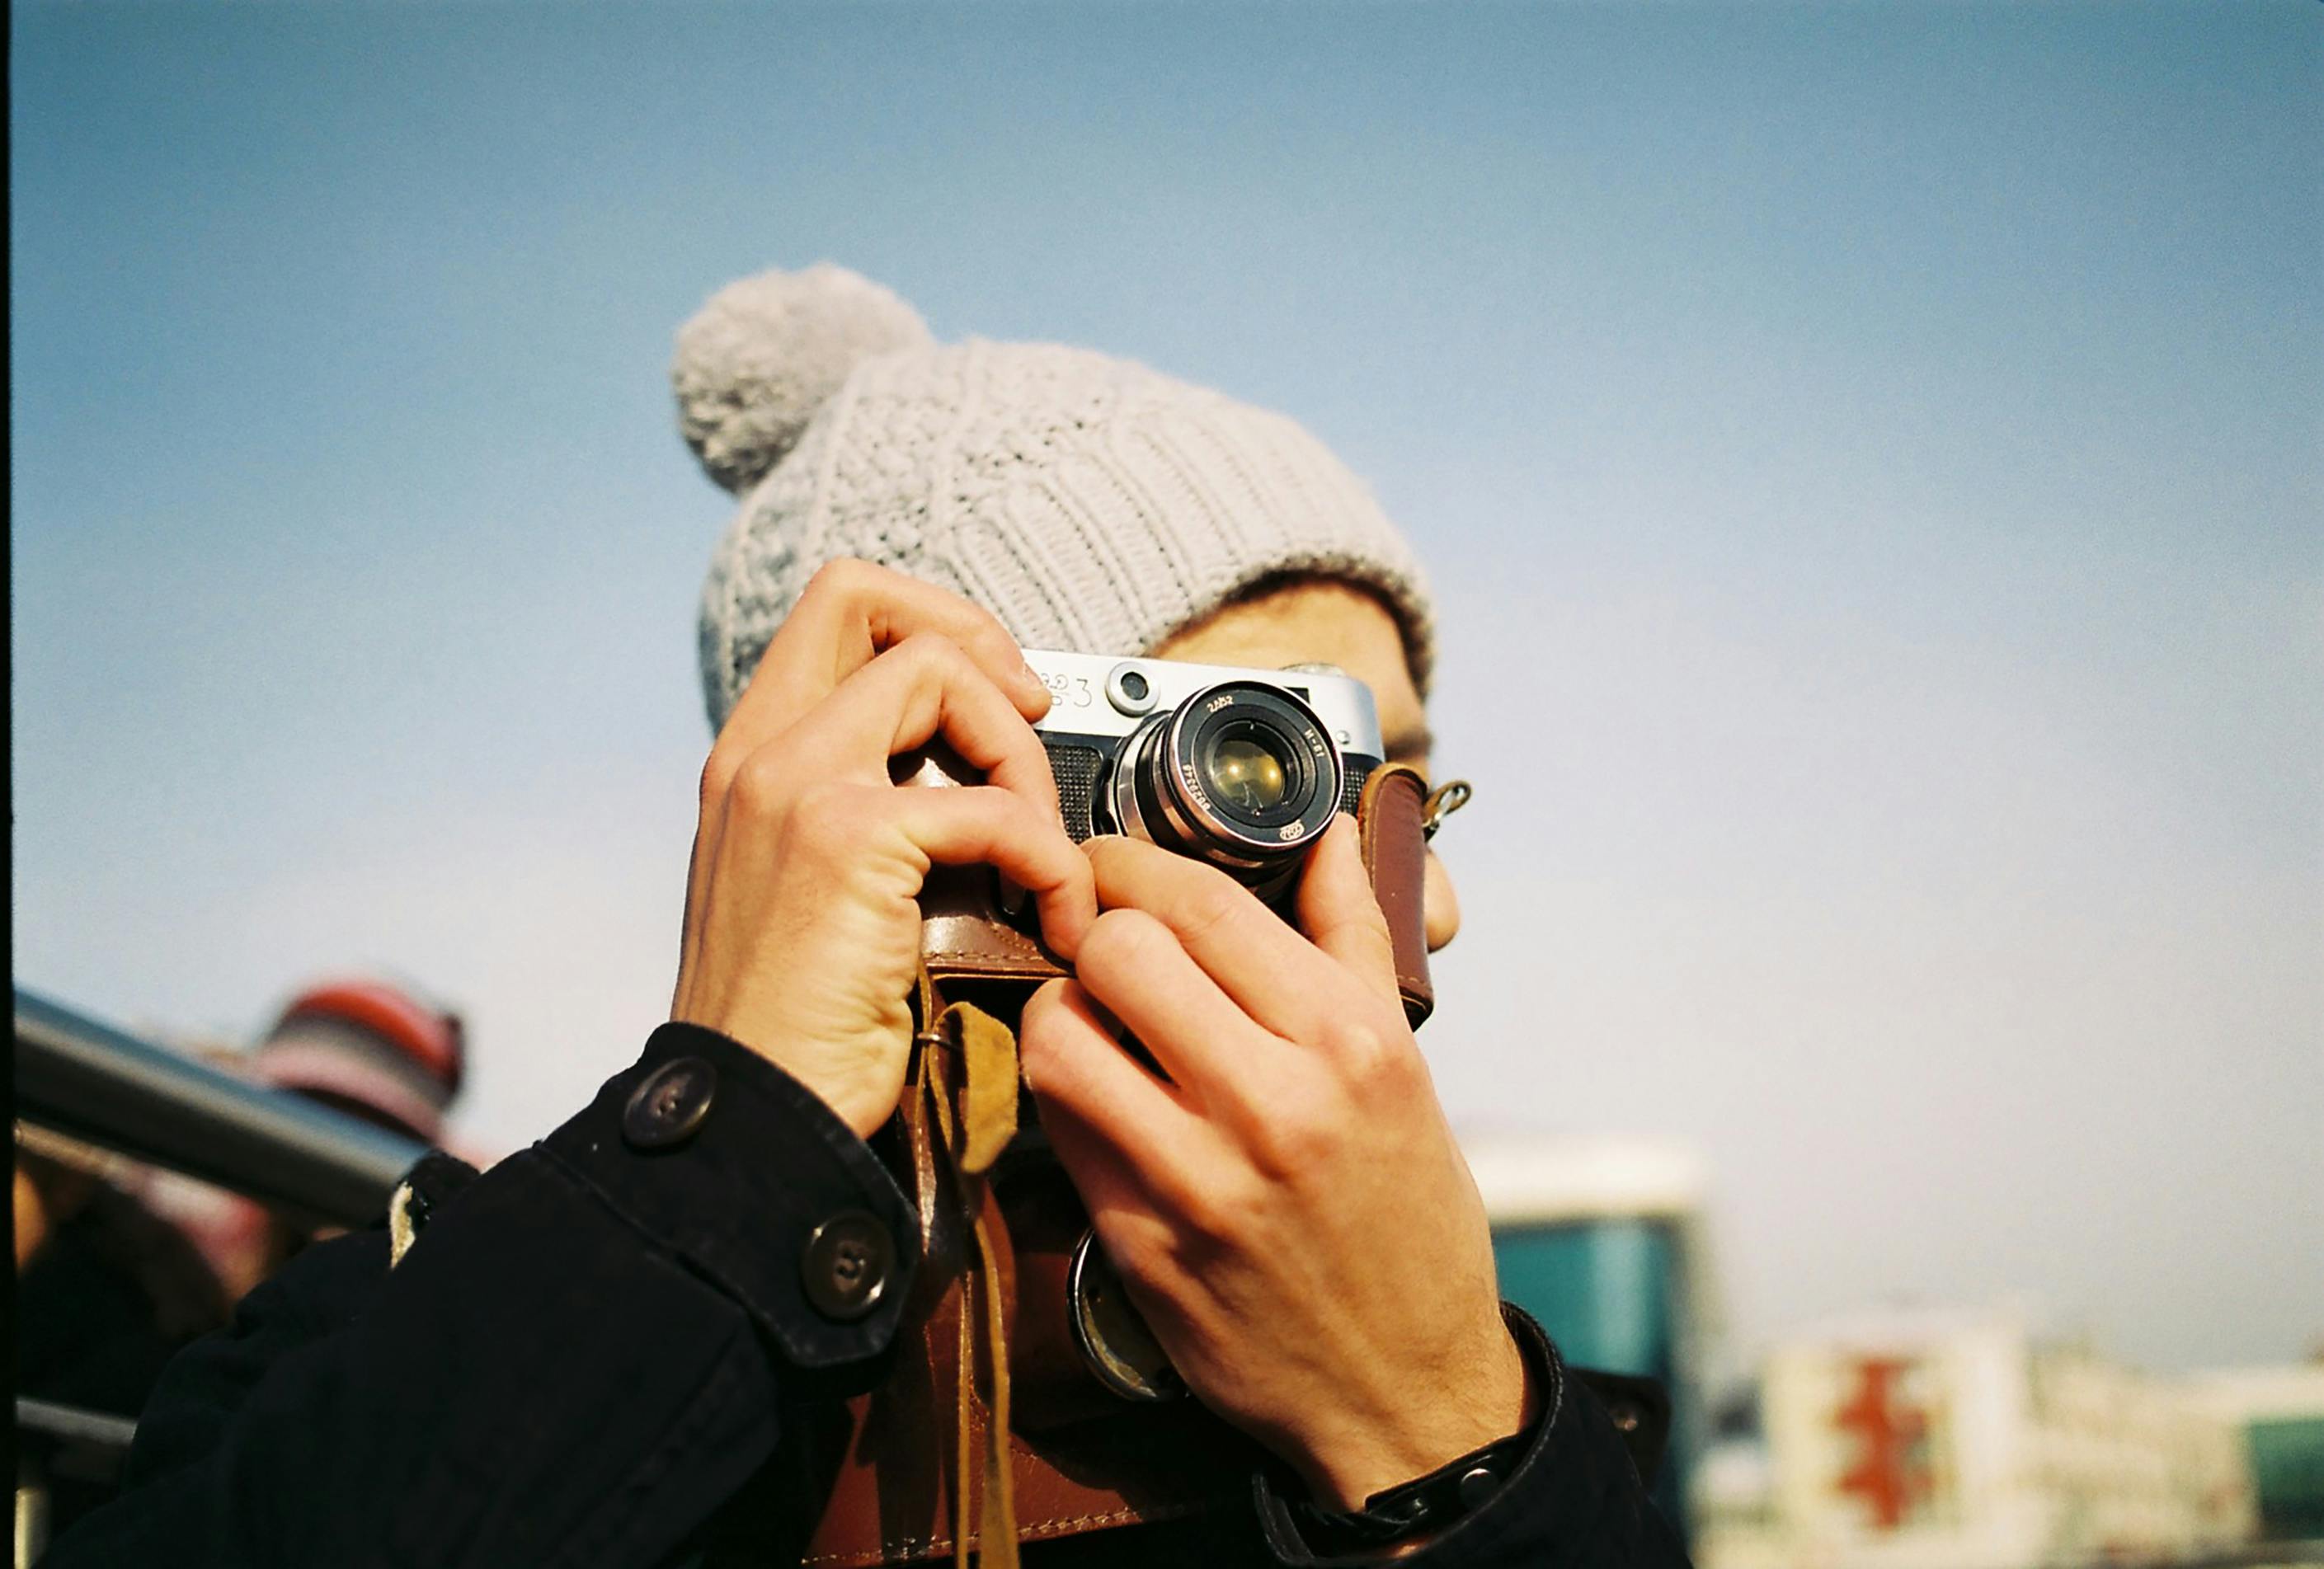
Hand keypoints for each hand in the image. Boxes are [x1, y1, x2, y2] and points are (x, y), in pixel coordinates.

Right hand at [672, 560, 1096, 1135]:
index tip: (994, 697)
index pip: (833, 610)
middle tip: (1030, 722)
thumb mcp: (807, 893)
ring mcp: (799, 787)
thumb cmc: (793, 1030)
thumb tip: (963, 783)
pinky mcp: (850, 842)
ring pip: (939, 673)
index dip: (930, 623)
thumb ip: (857, 816)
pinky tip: (1054, 918)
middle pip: (870, 600)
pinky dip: (1049, 858)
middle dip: (977, 645)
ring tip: (1042, 848)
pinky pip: (993, 807)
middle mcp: (762, 753)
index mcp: (752, 758)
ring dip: (1020, 754)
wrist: (753, 1119)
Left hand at [1018, 823, 1532, 1508]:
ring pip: (1060, 1035)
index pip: (1202, 904)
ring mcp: (1199, 1180)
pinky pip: (1060, 1128)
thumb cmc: (1408, 1217)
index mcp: (1349, 1042)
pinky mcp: (1141, 1245)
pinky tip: (1102, 1096)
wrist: (1404, 1390)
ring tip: (1097, 1023)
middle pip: (1117, 951)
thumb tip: (1331, 834)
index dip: (1133, 863)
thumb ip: (1353, 937)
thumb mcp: (1404, 1067)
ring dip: (1063, 1012)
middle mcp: (1275, 1104)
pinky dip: (1067, 1095)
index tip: (1115, 863)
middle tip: (1109, 948)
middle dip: (1097, 932)